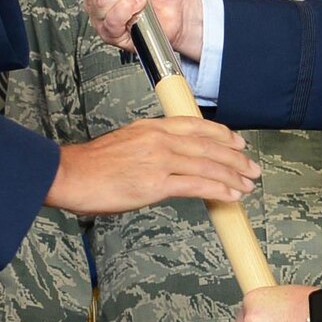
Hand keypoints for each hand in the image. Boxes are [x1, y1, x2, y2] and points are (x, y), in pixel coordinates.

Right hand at [46, 118, 259, 215]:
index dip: (222, 134)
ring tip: (248, 184)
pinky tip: (231, 195)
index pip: (197, 126)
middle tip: (252, 167)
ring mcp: (159, 159)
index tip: (237, 142)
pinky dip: (219, 190)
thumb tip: (169, 162)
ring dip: (233, 175)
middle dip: (236, 157)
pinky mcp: (156, 183)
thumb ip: (151, 148)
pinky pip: (197, 185)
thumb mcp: (126, 144)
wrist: (69, 175)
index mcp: (152, 127)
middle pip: (209, 145)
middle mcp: (160, 139)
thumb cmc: (91, 166)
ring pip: (209, 165)